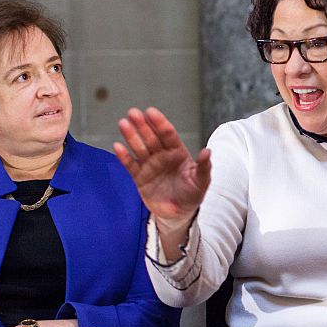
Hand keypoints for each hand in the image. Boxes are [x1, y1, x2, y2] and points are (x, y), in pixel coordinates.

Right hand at [115, 107, 210, 232]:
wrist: (179, 214)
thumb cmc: (192, 194)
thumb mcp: (202, 182)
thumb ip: (204, 167)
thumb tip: (207, 151)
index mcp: (177, 152)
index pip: (168, 135)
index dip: (160, 123)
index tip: (151, 112)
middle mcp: (162, 156)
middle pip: (151, 137)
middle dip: (142, 125)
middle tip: (133, 113)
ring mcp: (150, 165)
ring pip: (139, 147)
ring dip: (131, 136)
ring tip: (123, 123)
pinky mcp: (140, 177)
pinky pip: (131, 165)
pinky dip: (124, 157)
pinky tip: (118, 146)